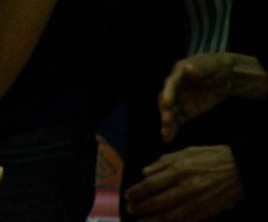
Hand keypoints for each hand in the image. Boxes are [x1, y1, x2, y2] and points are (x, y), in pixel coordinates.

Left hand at [124, 145, 242, 220]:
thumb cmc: (209, 157)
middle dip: (141, 207)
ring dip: (153, 220)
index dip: (137, 192)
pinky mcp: (207, 212)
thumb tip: (144, 173)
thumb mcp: (184, 152)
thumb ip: (163, 162)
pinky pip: (186, 221)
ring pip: (170, 216)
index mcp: (179, 169)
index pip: (151, 184)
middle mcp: (187, 187)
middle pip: (158, 202)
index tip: (127, 195)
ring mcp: (198, 201)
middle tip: (131, 208)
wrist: (240, 169)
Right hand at [159, 53, 236, 141]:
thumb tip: (188, 69)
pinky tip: (167, 138)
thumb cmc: (215, 66)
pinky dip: (173, 129)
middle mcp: (175, 88)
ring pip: (170, 112)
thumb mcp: (210, 65)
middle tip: (166, 120)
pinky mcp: (187, 111)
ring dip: (167, 122)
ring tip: (166, 133)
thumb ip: (199, 68)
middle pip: (167, 99)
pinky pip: (178, 121)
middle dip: (166, 110)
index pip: (171, 83)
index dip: (168, 92)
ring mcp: (180, 100)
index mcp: (178, 73)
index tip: (166, 102)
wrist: (225, 75)